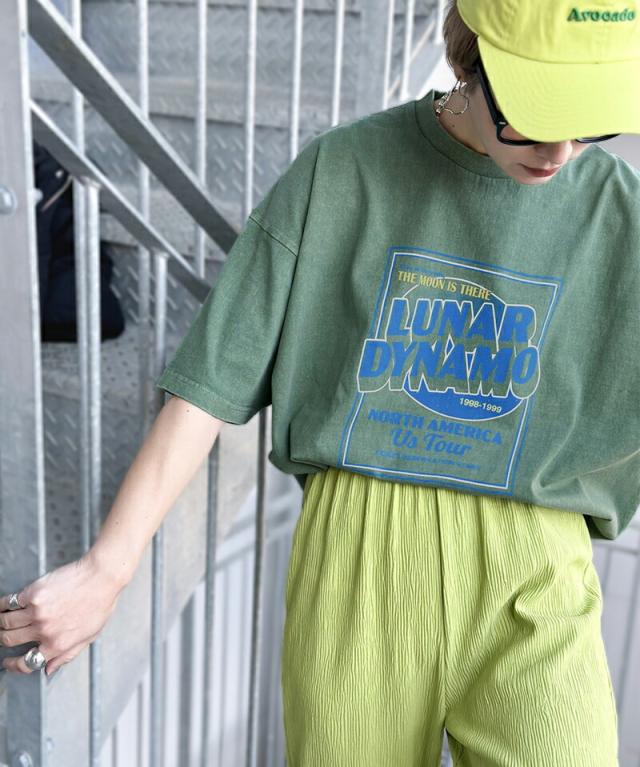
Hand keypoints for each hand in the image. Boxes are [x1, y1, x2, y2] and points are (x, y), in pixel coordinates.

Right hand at [0, 552, 123, 676]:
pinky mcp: (34, 593)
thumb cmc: (100, 603)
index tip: (8, 662)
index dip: (13, 665)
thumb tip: (48, 670)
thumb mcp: (89, 636)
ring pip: (6, 622)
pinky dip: (4, 605)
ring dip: (1, 623)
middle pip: (9, 640)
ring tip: (3, 620)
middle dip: (3, 639)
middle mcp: (45, 630)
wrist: (102, 577)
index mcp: (58, 644)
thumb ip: (67, 656)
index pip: (27, 663)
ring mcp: (38, 611)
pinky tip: (5, 605)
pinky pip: (10, 603)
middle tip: (4, 635)